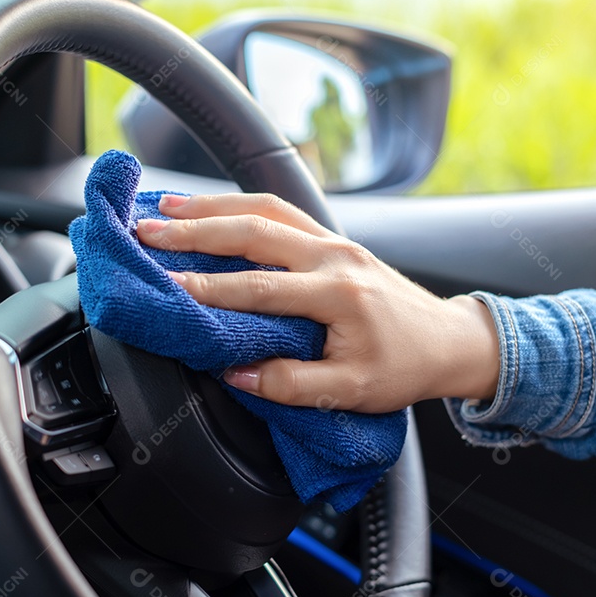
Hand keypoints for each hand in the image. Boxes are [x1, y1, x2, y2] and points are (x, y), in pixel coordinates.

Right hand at [136, 193, 499, 412]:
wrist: (448, 340)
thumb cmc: (405, 367)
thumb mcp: (353, 391)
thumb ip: (292, 384)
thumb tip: (236, 373)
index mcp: (340, 294)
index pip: (260, 288)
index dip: (208, 287)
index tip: (165, 287)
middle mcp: (335, 256)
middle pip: (254, 231)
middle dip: (194, 230)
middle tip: (147, 231)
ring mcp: (336, 240)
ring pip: (265, 209)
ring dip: (212, 207)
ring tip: (164, 207)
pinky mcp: (334, 239)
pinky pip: (281, 212)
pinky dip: (240, 205)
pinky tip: (209, 209)